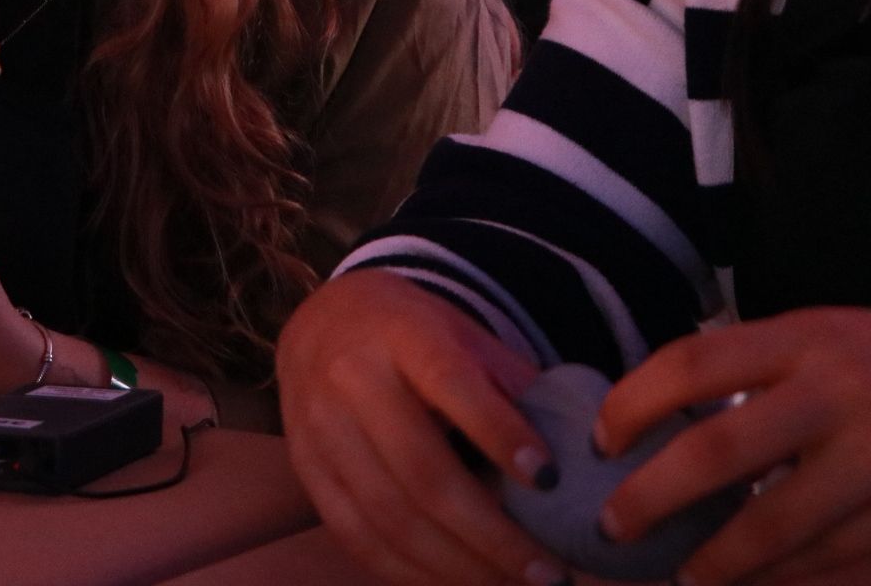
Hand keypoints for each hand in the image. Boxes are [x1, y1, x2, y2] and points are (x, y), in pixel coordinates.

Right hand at [278, 270, 566, 585]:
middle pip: (421, 472)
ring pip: (389, 517)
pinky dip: (410, 573)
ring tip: (513, 585)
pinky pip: (357, 537)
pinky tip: (456, 583)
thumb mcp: (464, 336)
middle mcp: (350, 379)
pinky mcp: (305, 469)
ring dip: (459, 567)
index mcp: (400, 335)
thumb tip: (578, 458)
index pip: (450, 382)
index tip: (550, 480)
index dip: (498, 432)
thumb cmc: (413, 336)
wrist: (321, 323)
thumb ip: (513, 387)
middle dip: (493, 535)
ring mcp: (319, 428)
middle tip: (550, 573)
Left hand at [596, 308, 870, 584]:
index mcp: (806, 339)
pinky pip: (838, 564)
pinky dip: (790, 581)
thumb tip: (648, 430)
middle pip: (721, 451)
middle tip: (614, 527)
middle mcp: (842, 395)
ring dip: (720, 561)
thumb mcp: (819, 342)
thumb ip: (749, 375)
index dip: (632, 404)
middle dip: (653, 495)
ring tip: (685, 575)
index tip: (600, 442)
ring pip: (778, 526)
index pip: (691, 364)